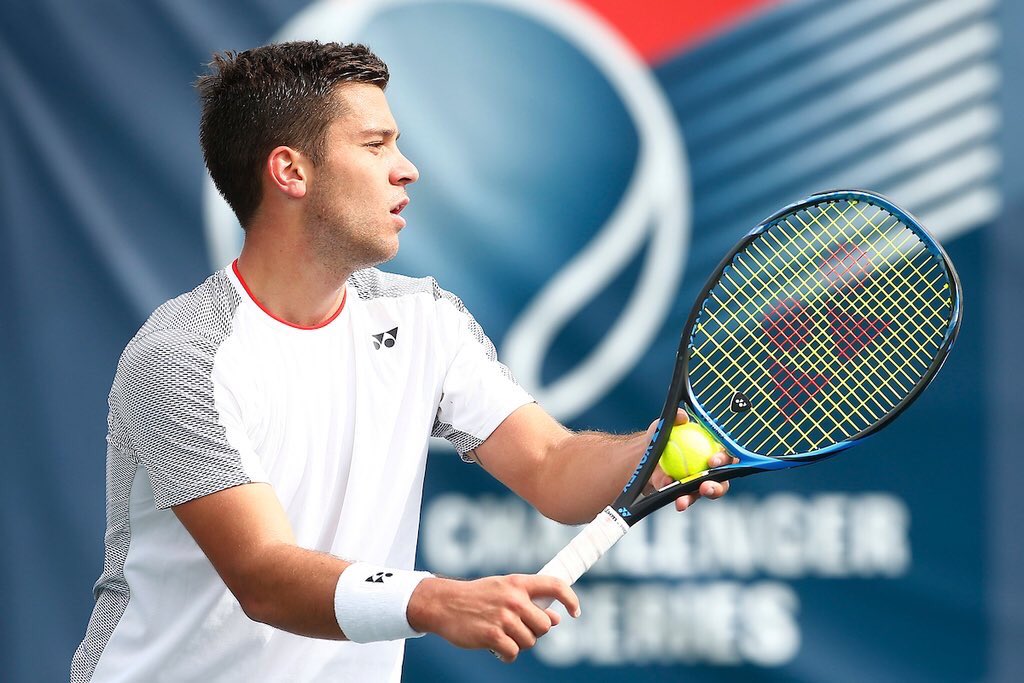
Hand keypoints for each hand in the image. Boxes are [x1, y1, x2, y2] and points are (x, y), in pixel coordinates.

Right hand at [407, 574, 579, 662]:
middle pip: (544, 625)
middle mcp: (514, 599)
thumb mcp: (503, 590)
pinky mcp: (493, 636)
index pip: (555, 585)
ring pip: (529, 641)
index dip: (570, 599)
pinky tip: (495, 647)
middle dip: (534, 631)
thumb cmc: (476, 597)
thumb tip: (556, 618)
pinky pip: (513, 653)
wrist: (443, 604)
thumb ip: (529, 601)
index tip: (575, 612)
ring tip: (500, 634)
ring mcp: (504, 618)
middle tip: (517, 629)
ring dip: (517, 643)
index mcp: (518, 583)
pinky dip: (506, 654)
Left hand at [646, 408, 736, 510]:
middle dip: (717, 486)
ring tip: (684, 500)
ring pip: (706, 493)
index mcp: (713, 450)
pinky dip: (680, 498)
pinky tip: (672, 496)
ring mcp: (700, 483)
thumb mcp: (667, 425)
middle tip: (705, 486)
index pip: (726, 455)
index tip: (712, 461)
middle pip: (722, 480)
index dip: (724, 460)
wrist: (647, 454)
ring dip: (695, 498)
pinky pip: (686, 498)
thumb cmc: (664, 436)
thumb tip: (682, 416)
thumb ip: (675, 419)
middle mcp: (711, 468)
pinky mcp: (687, 493)